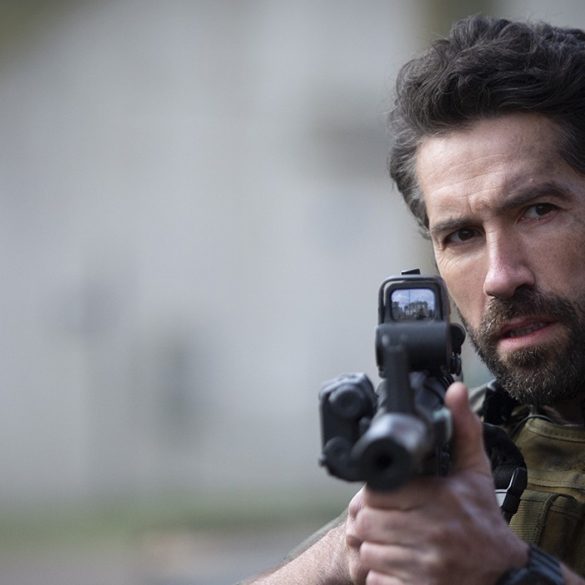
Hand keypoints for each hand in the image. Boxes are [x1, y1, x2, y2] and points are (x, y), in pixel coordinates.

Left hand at [349, 382, 528, 584]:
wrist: (503, 574)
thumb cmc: (483, 520)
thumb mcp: (475, 472)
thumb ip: (462, 429)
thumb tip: (454, 389)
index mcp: (439, 501)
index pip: (376, 493)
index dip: (374, 493)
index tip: (383, 495)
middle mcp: (431, 534)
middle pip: (365, 522)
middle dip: (368, 518)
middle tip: (381, 516)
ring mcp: (424, 567)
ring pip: (367, 551)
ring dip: (371, 545)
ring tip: (387, 537)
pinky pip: (375, 579)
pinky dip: (379, 572)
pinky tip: (394, 561)